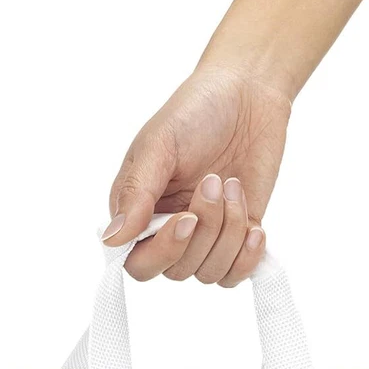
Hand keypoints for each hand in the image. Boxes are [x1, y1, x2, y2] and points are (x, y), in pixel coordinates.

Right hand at [103, 64, 290, 286]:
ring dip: (228, 233)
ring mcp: (204, 237)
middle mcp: (167, 230)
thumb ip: (135, 192)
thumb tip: (112, 238)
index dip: (164, 251)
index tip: (187, 218)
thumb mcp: (159, 144)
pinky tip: (256, 227)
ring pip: (210, 272)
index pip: (138, 264)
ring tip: (233, 186)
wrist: (247, 94)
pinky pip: (237, 274)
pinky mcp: (237, 236)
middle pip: (178, 270)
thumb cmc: (195, 112)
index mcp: (138, 212)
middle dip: (205, 229)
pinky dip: (248, 257)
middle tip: (214, 180)